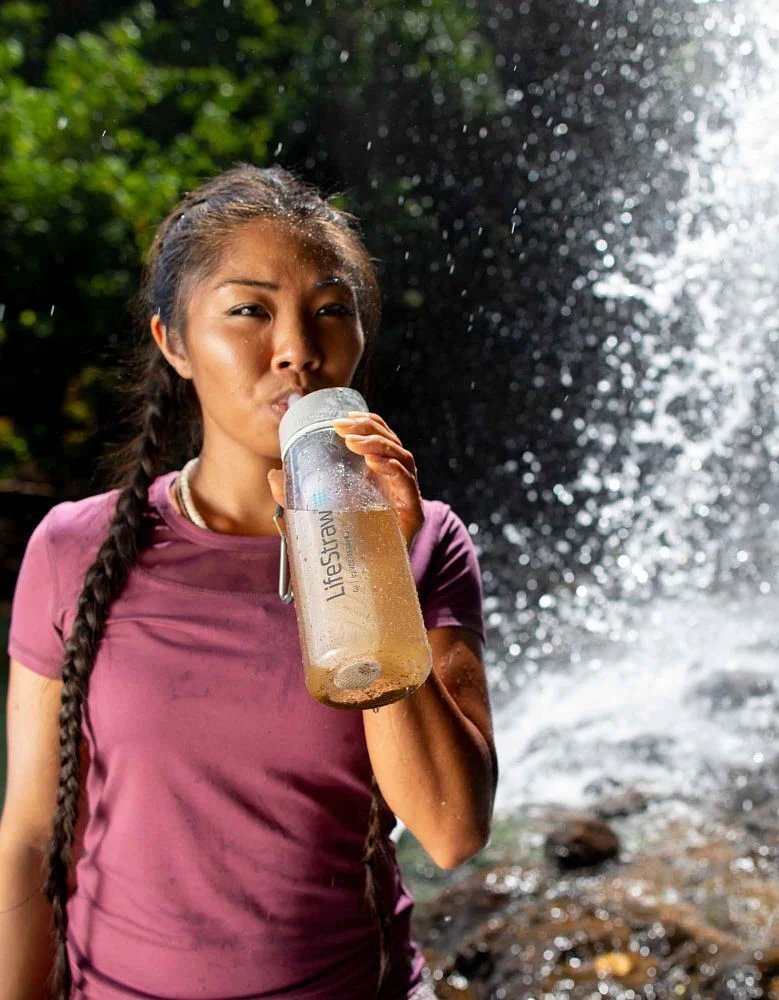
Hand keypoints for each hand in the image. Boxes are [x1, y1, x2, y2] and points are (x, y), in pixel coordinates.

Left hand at [267, 411, 423, 547]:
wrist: (360, 587)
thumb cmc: (340, 549)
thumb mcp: (312, 518)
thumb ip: (294, 499)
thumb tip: (273, 475)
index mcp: (378, 478)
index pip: (381, 440)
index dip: (368, 424)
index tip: (343, 419)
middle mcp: (396, 485)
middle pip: (392, 444)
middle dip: (369, 430)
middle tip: (342, 428)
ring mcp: (407, 499)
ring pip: (403, 458)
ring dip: (379, 444)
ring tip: (353, 443)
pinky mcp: (413, 517)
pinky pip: (409, 484)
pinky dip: (393, 468)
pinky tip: (374, 463)